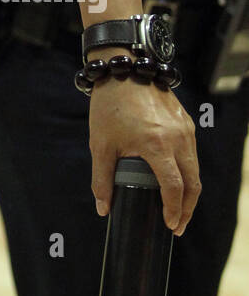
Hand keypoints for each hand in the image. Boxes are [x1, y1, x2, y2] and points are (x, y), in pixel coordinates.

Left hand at [89, 78, 199, 234]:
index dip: (174, 210)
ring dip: (190, 191)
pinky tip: (178, 180)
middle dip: (187, 209)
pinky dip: (188, 171)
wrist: (121, 69)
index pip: (174, 188)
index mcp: (157, 145)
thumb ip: (102, 179)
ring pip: (195, 168)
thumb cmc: (109, 106)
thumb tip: (103, 209)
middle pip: (193, 183)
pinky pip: (192, 153)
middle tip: (177, 225)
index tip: (170, 225)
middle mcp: (177, 138)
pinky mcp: (186, 121)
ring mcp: (185, 129)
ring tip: (178, 208)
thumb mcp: (100, 144)